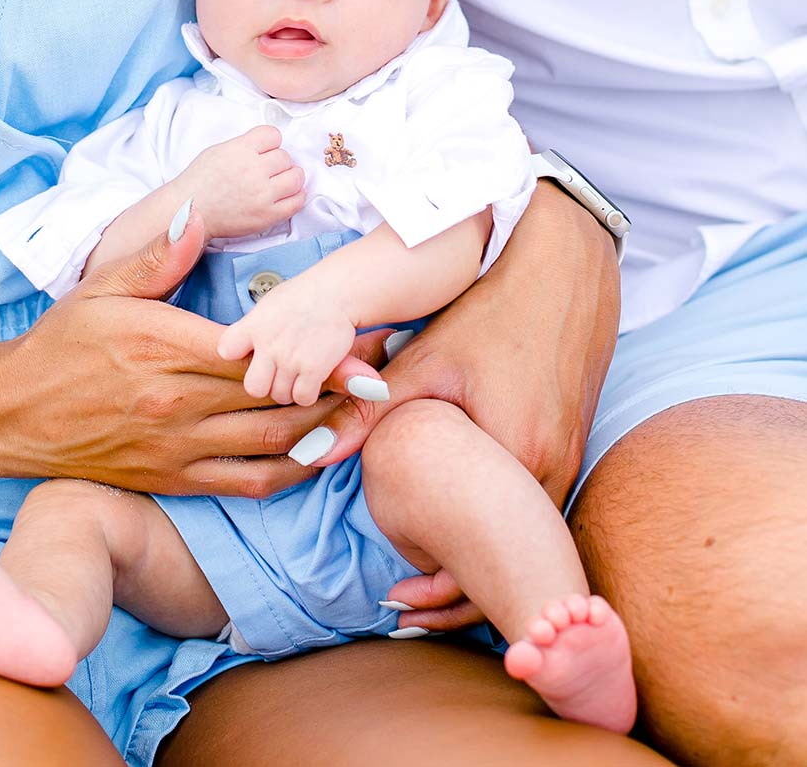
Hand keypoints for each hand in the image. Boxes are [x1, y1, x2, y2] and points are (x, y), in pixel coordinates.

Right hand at [0, 204, 349, 497]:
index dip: (318, 352)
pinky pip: (244, 484)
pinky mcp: (171, 479)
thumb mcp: (105, 285)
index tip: (364, 346)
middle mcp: (176, 402)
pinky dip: (287, 473)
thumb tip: (199, 216)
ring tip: (365, 417)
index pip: (260, 353)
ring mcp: (176, 447)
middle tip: (383, 379)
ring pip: (269, 445)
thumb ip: (160, 256)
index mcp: (166, 347)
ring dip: (323, 432)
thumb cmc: (62, 341)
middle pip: (277, 399)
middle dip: (336, 389)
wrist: (12, 412)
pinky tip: (317, 457)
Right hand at [184, 127, 304, 238]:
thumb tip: (267, 146)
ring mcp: (262, 194)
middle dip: (279, 162)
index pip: (273, 135)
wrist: (191, 211)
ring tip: (282, 181)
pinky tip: (287, 195)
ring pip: (296, 177)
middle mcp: (254, 170)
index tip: (267, 149)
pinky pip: (296, 202)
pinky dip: (296, 197)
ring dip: (291, 177)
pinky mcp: (267, 215)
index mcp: (241, 150)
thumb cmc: (200, 181)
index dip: (271, 142)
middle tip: (269, 169)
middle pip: (285, 157)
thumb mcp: (219, 150)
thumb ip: (245, 145)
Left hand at [217, 277, 365, 406]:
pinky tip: (314, 379)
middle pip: (254, 387)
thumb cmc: (304, 296)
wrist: (337, 292)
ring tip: (300, 373)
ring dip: (291, 390)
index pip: (226, 350)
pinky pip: (303, 397)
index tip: (252, 354)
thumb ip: (254, 327)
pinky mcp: (314, 369)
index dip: (237, 357)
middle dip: (267, 386)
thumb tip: (244, 345)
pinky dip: (309, 394)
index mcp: (254, 325)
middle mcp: (269, 344)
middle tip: (279, 376)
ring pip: (281, 396)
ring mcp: (290, 358)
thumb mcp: (269, 304)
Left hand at [285, 184, 620, 629]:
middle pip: (512, 562)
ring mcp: (569, 460)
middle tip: (406, 607)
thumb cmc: (493, 310)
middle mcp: (554, 470)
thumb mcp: (428, 360)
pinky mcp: (571, 446)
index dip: (444, 595)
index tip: (398, 605)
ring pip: (525, 539)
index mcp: (519, 457)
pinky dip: (500, 528)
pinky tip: (464, 527)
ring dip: (482, 561)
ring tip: (429, 581)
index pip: (487, 558)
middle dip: (459, 592)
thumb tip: (305, 453)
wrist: (565, 269)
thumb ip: (368, 410)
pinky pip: (534, 509)